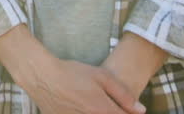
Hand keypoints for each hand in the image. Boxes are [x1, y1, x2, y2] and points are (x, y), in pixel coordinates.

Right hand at [19, 56, 144, 113]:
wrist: (42, 76)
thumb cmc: (71, 73)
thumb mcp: (101, 76)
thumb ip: (123, 94)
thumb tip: (141, 110)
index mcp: (102, 110)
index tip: (128, 110)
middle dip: (115, 113)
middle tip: (107, 104)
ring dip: (99, 112)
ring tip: (91, 102)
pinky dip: (85, 113)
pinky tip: (81, 105)